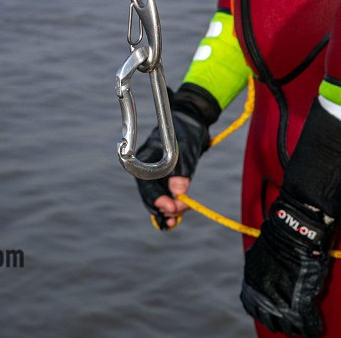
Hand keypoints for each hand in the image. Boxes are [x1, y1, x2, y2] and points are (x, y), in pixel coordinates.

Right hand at [134, 84, 217, 229]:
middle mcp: (148, 168)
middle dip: (163, 207)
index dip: (157, 199)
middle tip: (178, 213)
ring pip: (157, 197)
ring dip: (166, 210)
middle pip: (149, 194)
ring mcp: (156, 173)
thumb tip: (179, 191)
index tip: (171, 207)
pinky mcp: (166, 178)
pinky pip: (164, 195)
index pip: (147, 185)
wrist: (193, 120)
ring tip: (176, 219)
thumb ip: (182, 170)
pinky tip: (174, 219)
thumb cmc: (187, 131)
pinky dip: (169, 207)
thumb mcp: (186, 149)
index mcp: (147, 158)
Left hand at [240, 193, 335, 336]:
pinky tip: (315, 328)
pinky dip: (311, 326)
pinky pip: (306, 322)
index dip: (266, 312)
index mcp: (251, 284)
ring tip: (304, 327)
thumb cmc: (282, 235)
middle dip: (280, 322)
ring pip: (288, 324)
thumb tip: (266, 270)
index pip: (255, 309)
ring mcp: (280, 302)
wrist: (295, 230)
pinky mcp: (300, 303)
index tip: (275, 313)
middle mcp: (261, 297)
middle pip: (271, 320)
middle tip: (290, 322)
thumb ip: (263, 269)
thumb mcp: (263, 252)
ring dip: (296, 327)